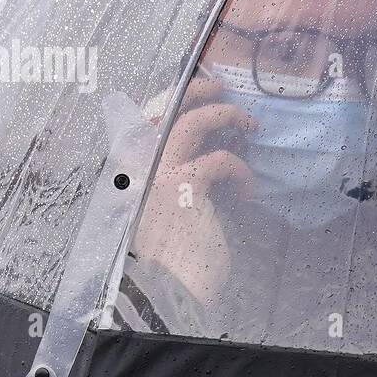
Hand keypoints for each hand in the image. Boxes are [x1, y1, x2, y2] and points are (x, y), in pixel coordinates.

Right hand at [132, 74, 255, 299]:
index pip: (140, 119)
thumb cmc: (170, 257)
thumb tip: (201, 152)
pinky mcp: (186, 186)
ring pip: (192, 121)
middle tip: (220, 87)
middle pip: (163, 107)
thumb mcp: (162, 211)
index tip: (193, 94)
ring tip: (249, 125)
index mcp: (128, 172)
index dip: (166, 100)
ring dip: (225, 115)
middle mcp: (137, 166)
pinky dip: (241, 170)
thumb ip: (169, 181)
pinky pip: (221, 158)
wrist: (168, 289)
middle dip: (194, 90)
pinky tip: (248, 191)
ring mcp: (158, 173)